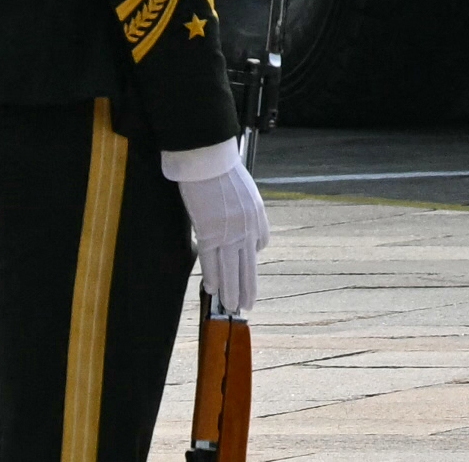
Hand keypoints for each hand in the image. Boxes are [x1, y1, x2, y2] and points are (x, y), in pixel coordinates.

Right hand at [162, 138, 270, 317]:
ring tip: (232, 306)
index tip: (246, 273)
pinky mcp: (210, 232)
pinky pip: (211, 260)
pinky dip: (213, 276)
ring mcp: (230, 231)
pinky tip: (213, 289)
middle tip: (247, 305)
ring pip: (231, 268)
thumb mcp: (246, 190)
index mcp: (257, 215)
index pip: (259, 244)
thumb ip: (246, 210)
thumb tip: (244, 226)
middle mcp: (248, 226)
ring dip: (232, 290)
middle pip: (248, 264)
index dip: (251, 260)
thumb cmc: (222, 170)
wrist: (209, 161)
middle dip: (248, 286)